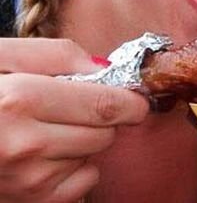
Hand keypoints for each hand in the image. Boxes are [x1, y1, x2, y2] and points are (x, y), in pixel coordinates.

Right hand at [0, 38, 149, 202]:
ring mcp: (26, 178)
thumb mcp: (2, 56)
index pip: (104, 104)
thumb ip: (57, 55)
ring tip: (50, 128)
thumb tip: (104, 67)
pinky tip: (47, 154)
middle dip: (106, 117)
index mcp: (19, 99)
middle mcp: (25, 144)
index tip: (136, 96)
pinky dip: (76, 168)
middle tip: (84, 106)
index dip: (130, 100)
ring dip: (86, 140)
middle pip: (104, 131)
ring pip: (94, 156)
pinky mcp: (29, 202)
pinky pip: (83, 184)